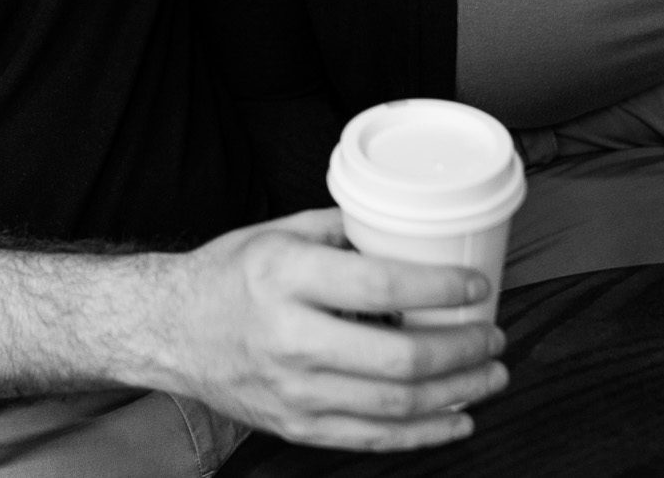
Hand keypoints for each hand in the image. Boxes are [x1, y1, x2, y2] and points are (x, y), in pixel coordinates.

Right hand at [144, 208, 507, 450]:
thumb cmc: (227, 275)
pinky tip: (457, 417)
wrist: (169, 329)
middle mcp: (290, 337)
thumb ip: (342, 229)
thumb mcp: (278, 233)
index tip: (476, 287)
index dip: (440, 290)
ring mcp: (293, 390)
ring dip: (456, 392)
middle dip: (462, 349)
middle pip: (398, 357)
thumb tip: (405, 225)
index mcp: (287, 277)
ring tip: (491, 375)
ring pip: (393, 405)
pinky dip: (424, 433)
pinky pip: (371, 439)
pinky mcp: (295, 424)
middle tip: (494, 335)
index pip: (382, 285)